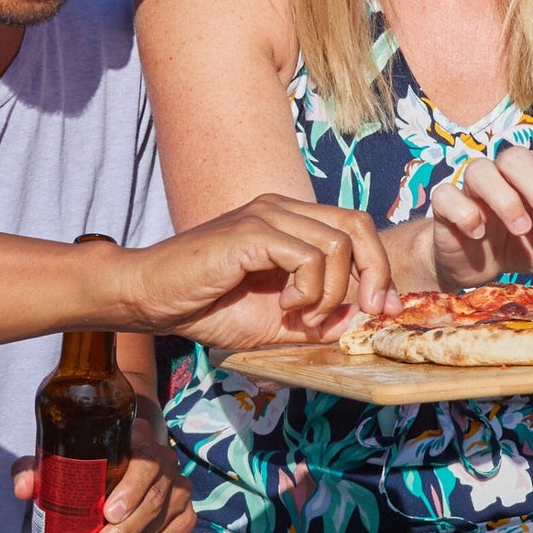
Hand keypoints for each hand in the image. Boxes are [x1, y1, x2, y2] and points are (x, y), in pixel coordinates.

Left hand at [13, 408, 193, 532]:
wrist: (119, 462)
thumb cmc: (84, 463)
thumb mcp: (57, 460)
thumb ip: (34, 469)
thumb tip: (23, 489)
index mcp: (137, 438)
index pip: (144, 457)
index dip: (131, 487)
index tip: (108, 512)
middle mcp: (164, 459)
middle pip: (155, 494)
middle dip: (126, 528)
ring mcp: (178, 485)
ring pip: (167, 515)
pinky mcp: (185, 509)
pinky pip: (180, 531)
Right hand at [121, 195, 397, 350]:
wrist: (149, 298)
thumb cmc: (205, 307)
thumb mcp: (276, 323)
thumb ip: (318, 318)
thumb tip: (359, 320)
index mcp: (290, 222)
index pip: (355, 228)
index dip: (379, 268)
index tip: (383, 309)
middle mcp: (281, 209)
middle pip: (357, 225)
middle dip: (376, 272)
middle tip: (368, 310)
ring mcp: (266, 215)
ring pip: (336, 244)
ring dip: (331, 292)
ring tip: (301, 315)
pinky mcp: (250, 232)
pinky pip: (306, 256)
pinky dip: (308, 289)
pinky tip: (284, 307)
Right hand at [428, 147, 532, 286]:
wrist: (474, 264)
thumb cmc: (523, 246)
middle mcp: (505, 174)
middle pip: (518, 159)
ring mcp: (471, 188)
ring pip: (481, 170)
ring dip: (504, 198)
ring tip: (520, 229)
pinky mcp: (444, 206)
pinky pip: (446, 196)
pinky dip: (463, 211)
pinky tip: (478, 233)